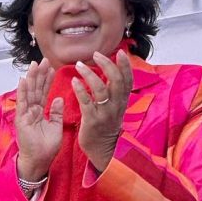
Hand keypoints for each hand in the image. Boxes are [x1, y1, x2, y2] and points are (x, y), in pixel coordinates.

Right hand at [14, 58, 62, 180]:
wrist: (39, 160)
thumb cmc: (47, 147)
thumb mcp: (56, 126)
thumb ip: (56, 112)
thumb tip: (58, 99)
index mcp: (39, 112)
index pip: (43, 92)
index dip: (47, 80)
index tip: (51, 67)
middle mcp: (31, 111)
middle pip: (35, 89)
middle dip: (39, 75)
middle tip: (43, 60)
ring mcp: (25, 114)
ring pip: (29, 93)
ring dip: (31, 78)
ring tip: (34, 64)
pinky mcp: (21, 119)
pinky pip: (22, 103)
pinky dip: (22, 91)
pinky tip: (23, 80)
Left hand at [73, 50, 131, 172]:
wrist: (102, 148)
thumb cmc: (105, 124)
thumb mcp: (115, 107)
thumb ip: (114, 91)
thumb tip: (112, 71)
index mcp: (122, 101)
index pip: (128, 79)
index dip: (125, 65)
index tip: (119, 52)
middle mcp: (116, 105)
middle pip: (116, 81)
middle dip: (107, 65)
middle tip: (96, 54)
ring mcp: (104, 112)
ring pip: (100, 89)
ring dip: (89, 74)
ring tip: (79, 65)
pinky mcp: (92, 120)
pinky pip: (86, 102)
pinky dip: (80, 89)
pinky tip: (74, 81)